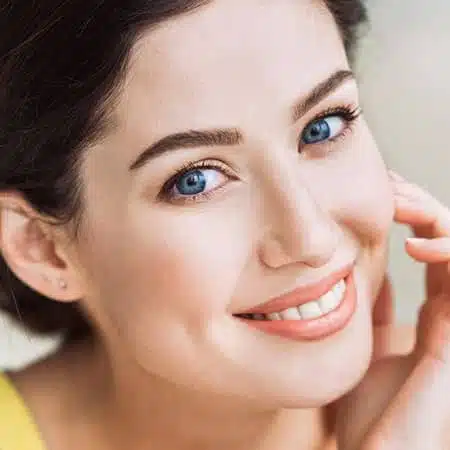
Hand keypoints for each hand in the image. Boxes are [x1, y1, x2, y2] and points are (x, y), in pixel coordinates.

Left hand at [333, 172, 449, 449]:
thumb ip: (367, 311)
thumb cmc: (366, 411)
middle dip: (422, 204)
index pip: (432, 246)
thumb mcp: (362, 346)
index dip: (412, 214)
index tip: (380, 191)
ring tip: (398, 205)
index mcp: (430, 312)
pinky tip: (414, 246)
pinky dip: (448, 252)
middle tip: (388, 185)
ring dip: (436, 217)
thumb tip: (355, 272)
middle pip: (449, 239)